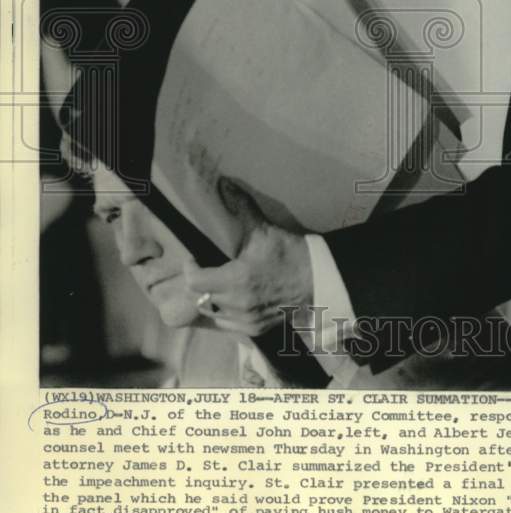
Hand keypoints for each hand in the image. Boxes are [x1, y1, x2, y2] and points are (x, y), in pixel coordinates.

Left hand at [184, 176, 312, 336]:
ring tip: (217, 284)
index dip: (190, 268)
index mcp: (237, 279)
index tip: (195, 257)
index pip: (194, 281)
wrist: (317, 279)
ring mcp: (246, 321)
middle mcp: (238, 304)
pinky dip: (224, 313)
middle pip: (200, 298)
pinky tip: (231, 299)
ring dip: (210, 299)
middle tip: (205, 268)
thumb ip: (241, 206)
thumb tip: (224, 183)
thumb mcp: (264, 230)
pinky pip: (226, 325)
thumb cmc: (289, 254)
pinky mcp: (255, 329)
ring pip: (212, 313)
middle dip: (199, 282)